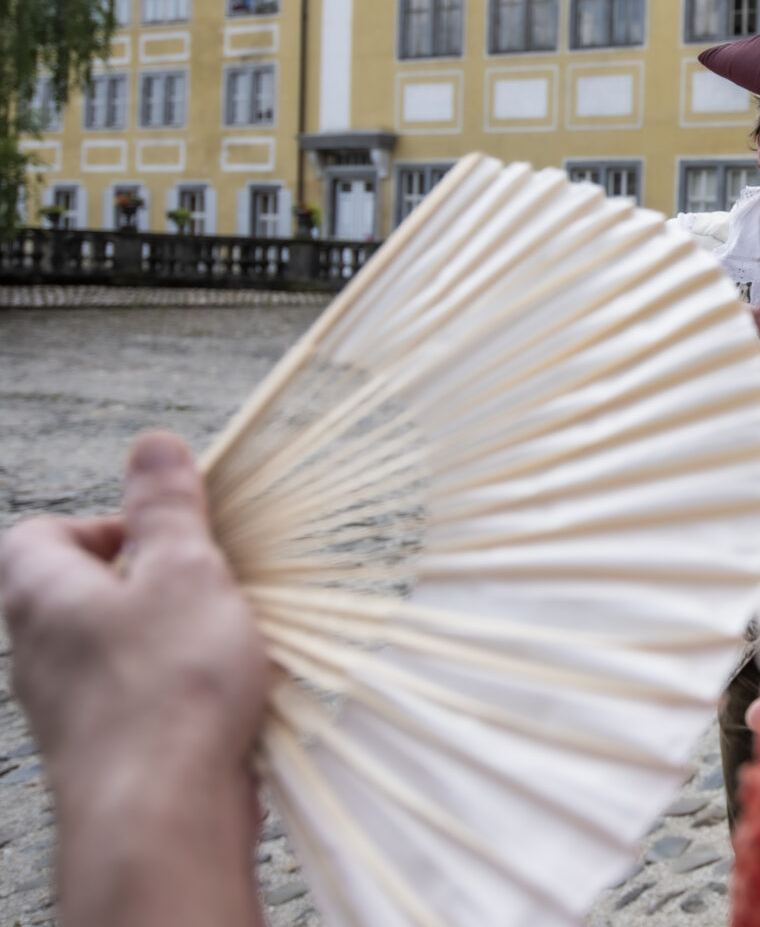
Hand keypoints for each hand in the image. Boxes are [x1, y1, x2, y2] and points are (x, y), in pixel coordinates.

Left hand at [2, 432, 268, 926]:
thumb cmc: (167, 688)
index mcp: (41, 594)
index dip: (102, 522)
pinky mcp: (105, 750)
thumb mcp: (185, 569)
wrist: (160, 815)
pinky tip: (222, 694)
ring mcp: (67, 707)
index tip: (165, 532)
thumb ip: (169, 506)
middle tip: (205, 580)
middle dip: (146, 579)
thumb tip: (153, 443)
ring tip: (223, 637)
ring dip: (166, 635)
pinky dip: (174, 687)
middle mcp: (37, 652)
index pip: (37, 534)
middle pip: (77, 591)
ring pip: (110, 647)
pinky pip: (134, 698)